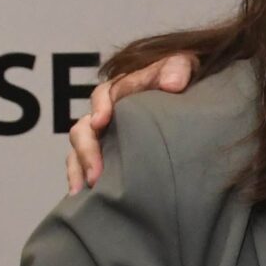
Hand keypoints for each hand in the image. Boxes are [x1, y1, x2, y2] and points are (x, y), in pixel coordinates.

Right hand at [65, 52, 197, 193]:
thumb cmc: (180, 79)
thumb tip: (172, 84)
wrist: (187, 97)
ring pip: (78, 151)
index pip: (103, 95)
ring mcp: (103, 136)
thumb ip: (176, 69)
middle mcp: (105, 113)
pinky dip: (79, 180)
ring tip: (84, 190)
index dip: (100, 107)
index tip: (101, 121)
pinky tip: (83, 199)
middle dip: (86, 151)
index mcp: (120, 89)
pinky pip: (83, 167)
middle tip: (95, 173)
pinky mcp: (106, 156)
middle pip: (84, 129)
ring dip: (79, 169)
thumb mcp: (182, 66)